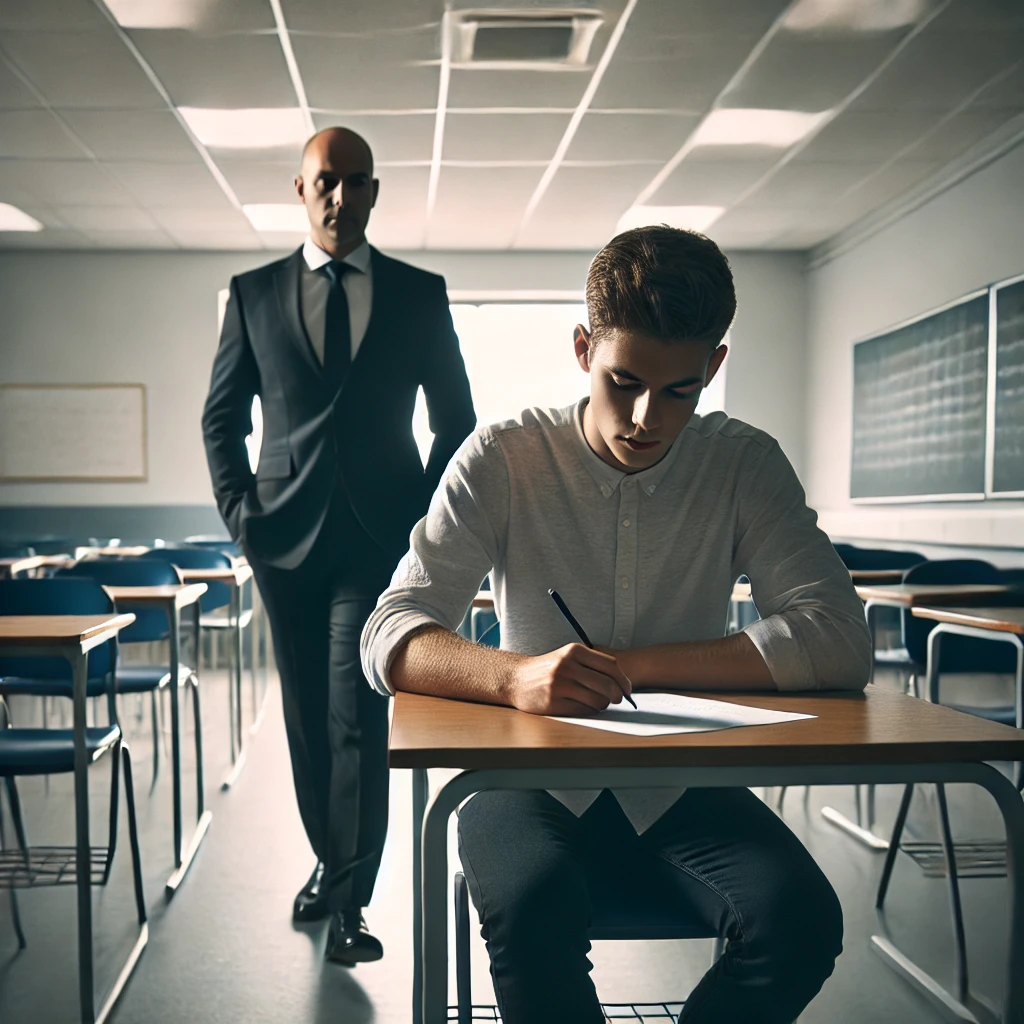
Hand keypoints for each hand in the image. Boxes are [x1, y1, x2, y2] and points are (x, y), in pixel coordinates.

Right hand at [508, 644, 632, 716]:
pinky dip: (589, 711)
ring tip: (594, 701)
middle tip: (616, 699)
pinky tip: (582, 705)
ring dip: (602, 705)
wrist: (516, 679)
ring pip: (598, 700)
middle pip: (608, 685)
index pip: (611, 666)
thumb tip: (622, 682)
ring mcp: (560, 684)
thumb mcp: (568, 657)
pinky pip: (585, 710)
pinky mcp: (554, 701)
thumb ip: (593, 664)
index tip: (628, 689)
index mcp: (574, 651)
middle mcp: (567, 665)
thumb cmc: (548, 669)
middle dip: (617, 696)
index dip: (624, 680)